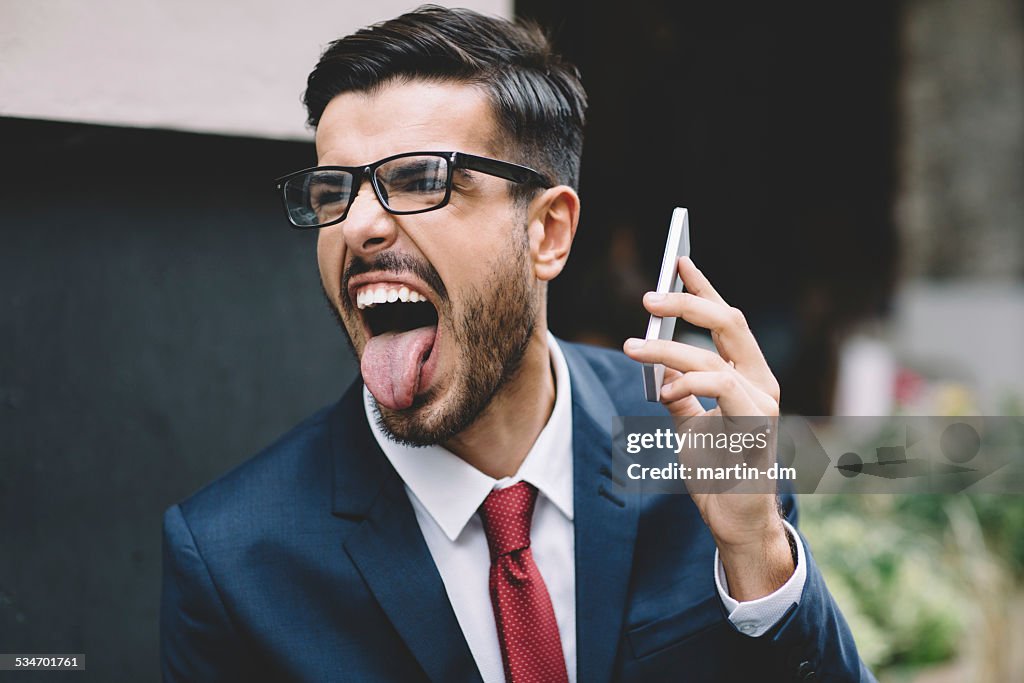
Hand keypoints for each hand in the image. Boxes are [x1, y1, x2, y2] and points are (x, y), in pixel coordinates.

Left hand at [622, 256, 792, 599]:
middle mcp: (760, 383)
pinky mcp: (757, 428)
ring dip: (669, 348)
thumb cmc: (718, 471)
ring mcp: (763, 404)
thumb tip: (656, 363)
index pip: (726, 321)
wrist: (736, 521)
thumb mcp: (690, 424)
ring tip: (632, 347)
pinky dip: (689, 383)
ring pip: (715, 356)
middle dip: (688, 302)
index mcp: (748, 376)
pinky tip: (663, 390)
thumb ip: (680, 392)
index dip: (704, 288)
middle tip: (647, 297)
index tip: (678, 260)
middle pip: (728, 324)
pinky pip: (723, 391)